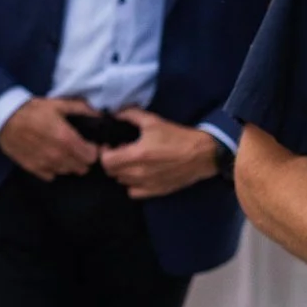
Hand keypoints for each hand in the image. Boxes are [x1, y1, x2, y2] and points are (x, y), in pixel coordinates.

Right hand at [0, 96, 98, 180]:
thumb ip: (81, 109)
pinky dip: (53, 169)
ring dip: (68, 164)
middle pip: (82, 168)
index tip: (89, 144)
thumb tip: (99, 114)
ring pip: (67, 172)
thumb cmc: (32, 110)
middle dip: (82, 158)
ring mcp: (46, 164)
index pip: (91, 157)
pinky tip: (49, 157)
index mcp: (67, 139)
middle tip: (76, 148)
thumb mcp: (58, 104)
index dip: (93, 150)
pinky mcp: (34, 169)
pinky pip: (51, 175)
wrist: (5, 119)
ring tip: (62, 152)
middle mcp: (59, 156)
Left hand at [99, 107, 220, 200]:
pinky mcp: (155, 192)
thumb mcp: (153, 121)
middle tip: (122, 151)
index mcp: (136, 155)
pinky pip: (133, 192)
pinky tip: (139, 174)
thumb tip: (115, 114)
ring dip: (122, 172)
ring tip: (132, 162)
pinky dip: (132, 184)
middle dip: (112, 161)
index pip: (106, 161)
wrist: (200, 154)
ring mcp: (146, 185)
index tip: (111, 145)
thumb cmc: (176, 136)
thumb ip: (130, 115)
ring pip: (121, 182)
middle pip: (111, 172)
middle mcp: (138, 173)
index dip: (105, 152)